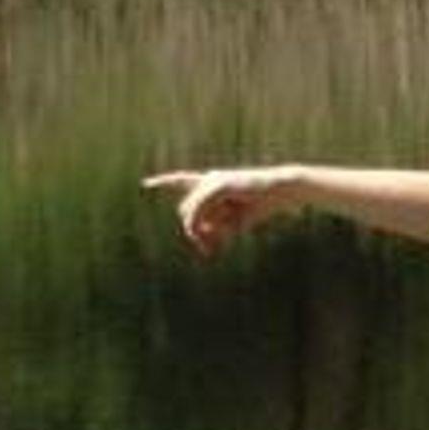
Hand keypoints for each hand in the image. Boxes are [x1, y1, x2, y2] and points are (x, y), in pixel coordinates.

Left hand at [143, 166, 301, 256]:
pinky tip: (211, 236)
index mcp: (213, 183)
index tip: (146, 183)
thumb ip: (217, 228)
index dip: (164, 182)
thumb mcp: (237, 220)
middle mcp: (209, 179)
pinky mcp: (218, 186)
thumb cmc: (264, 203)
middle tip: (208, 250)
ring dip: (200, 231)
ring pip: (191, 212)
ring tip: (216, 245)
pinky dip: (202, 224)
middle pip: (186, 209)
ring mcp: (212, 181)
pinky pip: (199, 210)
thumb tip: (199, 236)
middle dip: (193, 230)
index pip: (183, 181)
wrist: (283, 189)